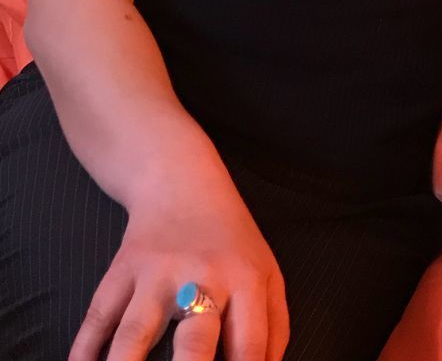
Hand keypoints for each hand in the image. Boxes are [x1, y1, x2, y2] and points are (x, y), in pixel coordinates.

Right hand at [67, 162, 289, 360]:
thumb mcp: (266, 274)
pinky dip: (85, 349)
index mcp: (245, 281)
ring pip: (134, 333)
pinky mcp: (121, 269)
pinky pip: (98, 316)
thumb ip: (273, 330)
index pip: (249, 347)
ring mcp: (156, 273)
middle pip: (194, 342)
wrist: (182, 182)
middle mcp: (201, 277)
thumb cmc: (230, 242)